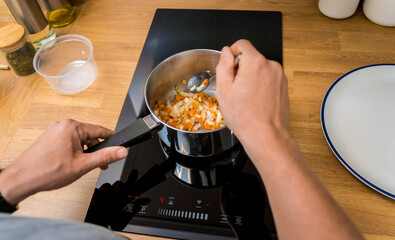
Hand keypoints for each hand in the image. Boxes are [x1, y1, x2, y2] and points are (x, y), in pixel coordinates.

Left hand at [0, 119, 127, 204]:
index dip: (111, 140)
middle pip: (90, 136)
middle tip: (99, 165)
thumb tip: (122, 151)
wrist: (22, 180)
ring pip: (79, 140)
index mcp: (72, 127)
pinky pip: (69, 142)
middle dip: (96, 150)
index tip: (119, 146)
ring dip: (84, 153)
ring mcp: (54, 131)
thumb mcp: (83, 165)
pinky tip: (71, 164)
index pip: (100, 130)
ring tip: (80, 167)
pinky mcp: (50, 138)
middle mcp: (62, 126)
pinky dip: (74, 152)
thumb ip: (105, 156)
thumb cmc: (46, 171)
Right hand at [216, 40, 289, 142]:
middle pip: (252, 57)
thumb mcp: (224, 89)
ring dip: (252, 78)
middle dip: (241, 69)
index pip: (242, 44)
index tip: (229, 68)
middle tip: (236, 89)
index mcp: (256, 62)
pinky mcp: (284, 86)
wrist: (265, 135)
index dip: (232, 54)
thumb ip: (223, 65)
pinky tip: (255, 101)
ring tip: (246, 97)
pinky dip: (261, 86)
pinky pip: (268, 79)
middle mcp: (271, 66)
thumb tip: (226, 52)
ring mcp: (280, 76)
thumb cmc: (245, 117)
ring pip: (260, 69)